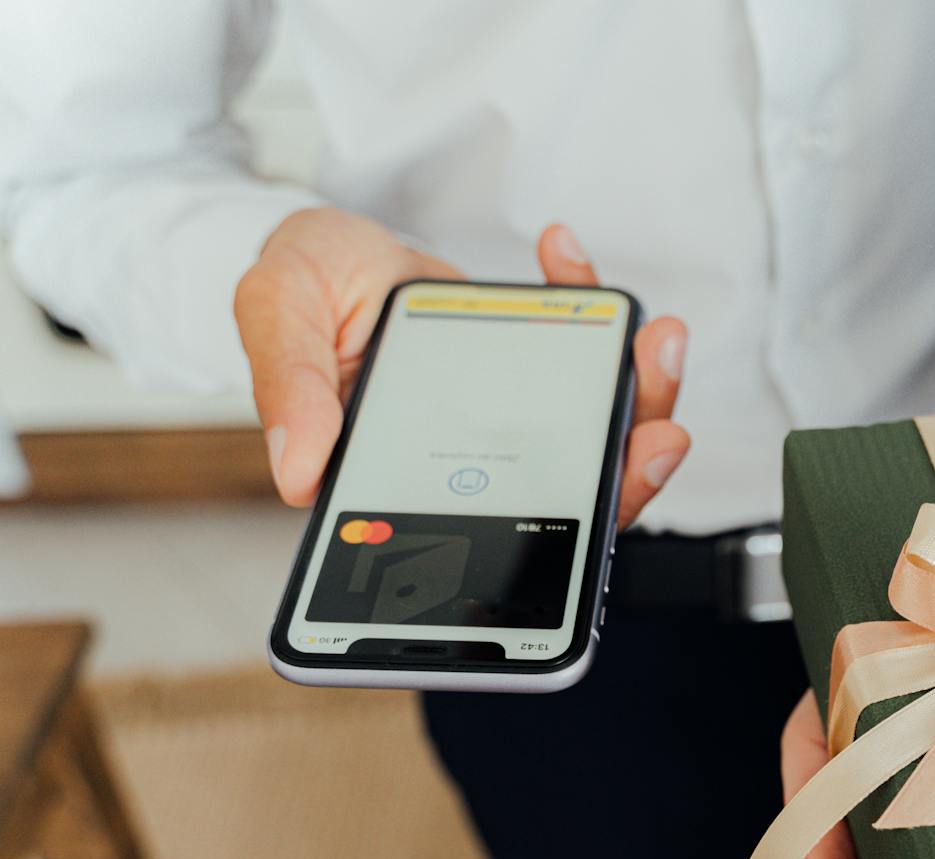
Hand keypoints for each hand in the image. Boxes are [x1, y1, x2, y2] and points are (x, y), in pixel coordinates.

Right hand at [234, 209, 689, 520]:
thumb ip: (289, 385)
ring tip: (654, 338)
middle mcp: (473, 454)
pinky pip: (583, 345)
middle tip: (659, 431)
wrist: (328, 242)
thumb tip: (297, 471)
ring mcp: (511, 410)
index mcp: (409, 472)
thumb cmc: (303, 287)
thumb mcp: (275, 314)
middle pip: (566, 487)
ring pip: (594, 424)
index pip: (486, 531)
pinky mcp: (534, 361)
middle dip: (626, 464)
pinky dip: (587, 301)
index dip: (550, 540)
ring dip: (639, 388)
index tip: (599, 497)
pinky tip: (563, 254)